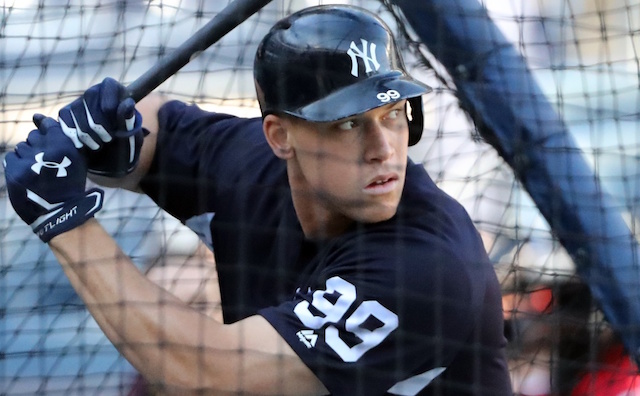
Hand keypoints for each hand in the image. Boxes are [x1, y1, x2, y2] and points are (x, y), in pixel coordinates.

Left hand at [4, 115, 103, 241]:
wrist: (59, 212)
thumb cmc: (70, 184)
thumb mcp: (76, 159)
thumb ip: (62, 138)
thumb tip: (38, 117)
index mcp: (64, 145)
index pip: (47, 124)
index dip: (43, 126)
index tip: (42, 128)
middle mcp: (45, 150)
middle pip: (32, 136)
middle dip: (37, 145)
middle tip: (44, 161)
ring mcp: (28, 161)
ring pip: (21, 147)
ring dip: (27, 156)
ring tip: (36, 171)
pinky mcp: (14, 172)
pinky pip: (10, 158)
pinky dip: (17, 165)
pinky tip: (27, 175)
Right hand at [58, 77, 143, 176]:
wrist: (109, 163)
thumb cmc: (124, 146)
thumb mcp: (132, 137)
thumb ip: (129, 120)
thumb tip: (128, 103)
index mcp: (116, 91)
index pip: (110, 89)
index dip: (112, 111)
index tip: (117, 127)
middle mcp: (95, 92)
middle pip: (92, 105)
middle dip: (101, 128)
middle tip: (108, 140)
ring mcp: (78, 102)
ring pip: (78, 116)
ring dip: (90, 137)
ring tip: (99, 144)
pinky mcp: (65, 114)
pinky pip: (66, 123)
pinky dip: (76, 139)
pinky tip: (85, 145)